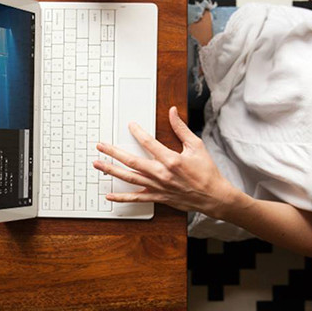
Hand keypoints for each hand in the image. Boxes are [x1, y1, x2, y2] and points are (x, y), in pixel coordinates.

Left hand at [93, 106, 236, 216]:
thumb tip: (172, 112)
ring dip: (111, 171)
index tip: (130, 125)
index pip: (148, 142)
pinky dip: (121, 197)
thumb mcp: (196, 145)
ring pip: (129, 178)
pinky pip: (136, 198)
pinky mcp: (158, 197)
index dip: (137, 132)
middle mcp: (161, 174)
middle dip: (113, 152)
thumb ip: (181, 128)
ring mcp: (157, 187)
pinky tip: (109, 195)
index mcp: (171, 159)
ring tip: (97, 164)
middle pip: (131, 161)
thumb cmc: (206, 171)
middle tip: (100, 146)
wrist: (213, 196)